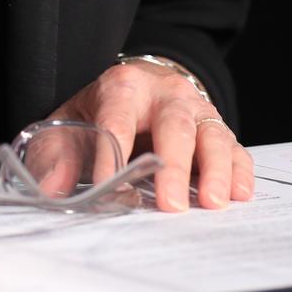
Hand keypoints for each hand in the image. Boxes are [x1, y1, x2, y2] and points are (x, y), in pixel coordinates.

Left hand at [49, 62, 254, 212]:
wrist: (134, 91)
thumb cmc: (100, 115)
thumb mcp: (69, 127)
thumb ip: (55, 156)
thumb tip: (51, 189)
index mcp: (122, 86)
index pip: (117, 119)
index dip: (112, 153)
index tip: (109, 186)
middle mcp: (165, 93)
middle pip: (174, 125)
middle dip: (173, 165)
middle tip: (170, 205)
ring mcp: (196, 110)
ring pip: (212, 134)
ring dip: (216, 169)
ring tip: (213, 203)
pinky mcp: (216, 129)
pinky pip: (235, 147)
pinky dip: (239, 170)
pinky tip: (239, 194)